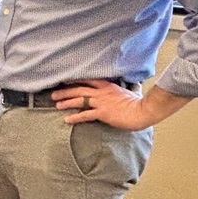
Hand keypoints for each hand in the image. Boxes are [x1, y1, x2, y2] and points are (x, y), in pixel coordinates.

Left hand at [51, 80, 190, 130]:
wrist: (143, 111)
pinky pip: (85, 115)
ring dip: (66, 102)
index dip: (75, 79)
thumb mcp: (132, 91)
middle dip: (65, 90)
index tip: (64, 80)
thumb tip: (134, 84)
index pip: (88, 79)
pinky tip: (67, 119)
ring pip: (79, 99)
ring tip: (56, 104)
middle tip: (53, 93)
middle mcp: (102, 92)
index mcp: (108, 85)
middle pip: (79, 88)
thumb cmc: (139, 103)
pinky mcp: (103, 113)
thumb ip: (128, 87)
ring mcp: (101, 102)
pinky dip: (75, 117)